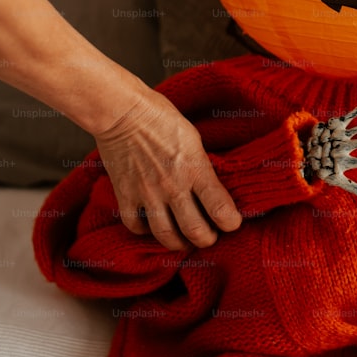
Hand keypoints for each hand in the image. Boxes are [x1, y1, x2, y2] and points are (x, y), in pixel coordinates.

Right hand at [93, 88, 241, 249]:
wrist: (123, 113)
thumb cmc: (162, 119)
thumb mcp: (195, 140)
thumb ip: (202, 167)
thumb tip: (212, 188)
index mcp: (196, 169)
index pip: (220, 208)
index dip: (231, 222)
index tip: (232, 223)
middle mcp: (174, 186)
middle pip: (195, 231)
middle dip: (207, 240)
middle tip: (209, 237)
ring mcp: (148, 193)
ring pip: (167, 236)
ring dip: (179, 244)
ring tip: (184, 240)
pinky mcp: (125, 195)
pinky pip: (136, 226)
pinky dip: (146, 231)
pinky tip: (153, 225)